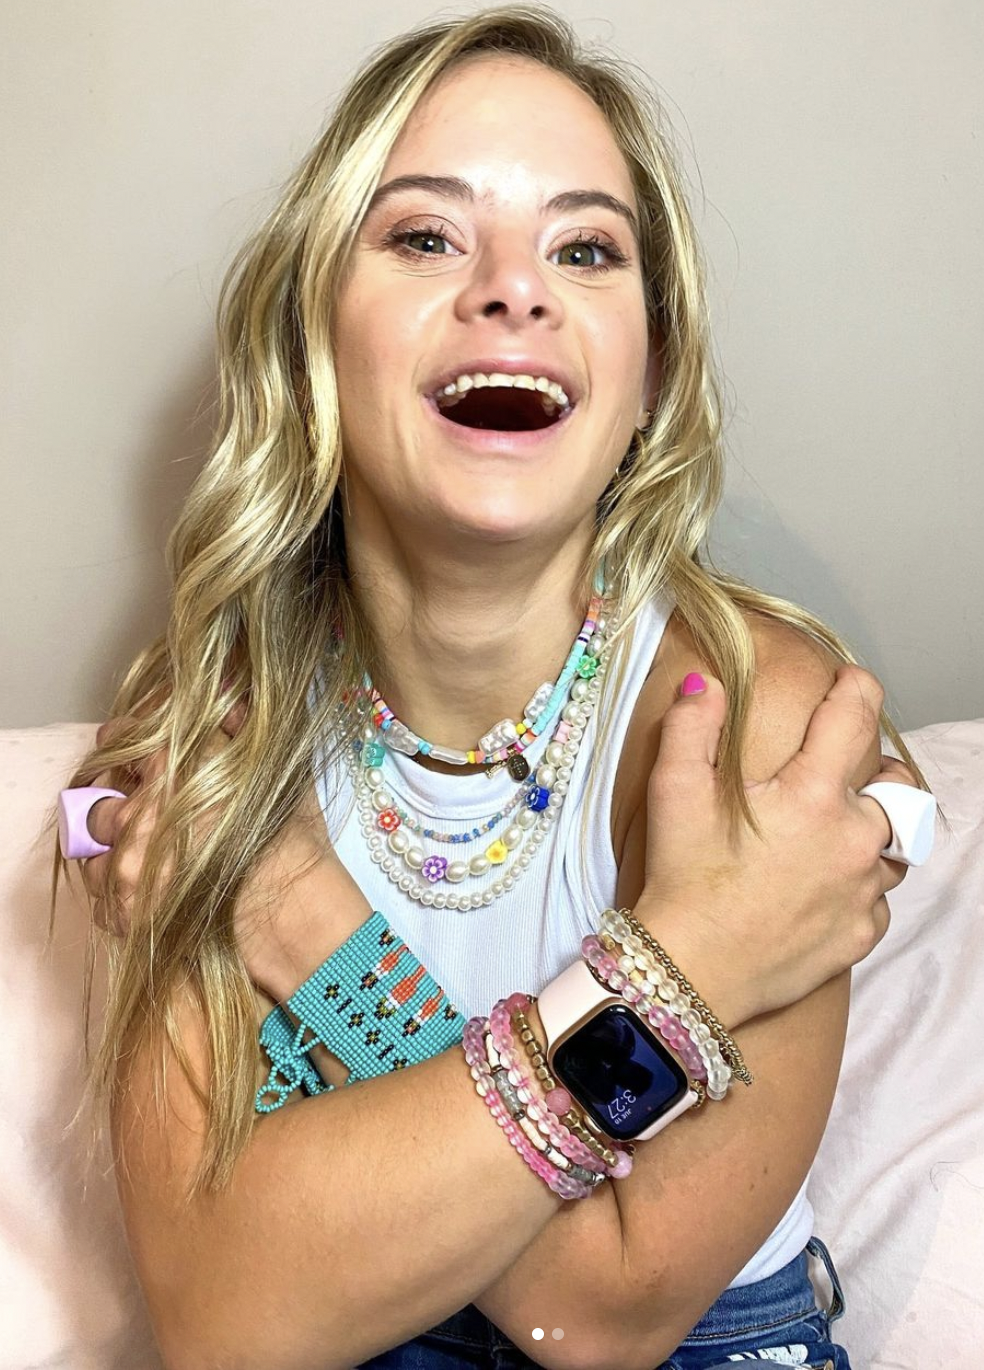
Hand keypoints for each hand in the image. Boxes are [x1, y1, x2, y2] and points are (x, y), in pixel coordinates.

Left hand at [80, 700, 370, 1002]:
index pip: (126, 737)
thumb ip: (236, 731)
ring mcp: (123, 867)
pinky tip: (145, 881)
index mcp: (173, 770)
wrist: (291, 917)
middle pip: (100, 788)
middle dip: (116, 790)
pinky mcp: (119, 910)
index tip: (132, 747)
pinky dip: (114, 880)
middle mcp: (138, 815)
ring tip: (142, 846)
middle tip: (138, 800)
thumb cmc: (289, 846)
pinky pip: (97, 885)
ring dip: (111, 836)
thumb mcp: (270, 772)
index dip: (128, 738)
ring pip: (92, 838)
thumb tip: (223, 704)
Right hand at [637, 666, 919, 1026]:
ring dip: (874, 832)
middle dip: (879, 772)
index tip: (849, 682)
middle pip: (899, 787)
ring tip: (835, 833)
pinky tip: (822, 887)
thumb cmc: (682, 878)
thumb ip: (693, 724)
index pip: (856, 717)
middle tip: (843, 774)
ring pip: (896, 847)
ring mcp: (862, 892)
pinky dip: (858, 887)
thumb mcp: (674, 790)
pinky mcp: (860, 935)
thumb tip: (708, 682)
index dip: (856, 688)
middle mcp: (854, 840)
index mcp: (814, 795)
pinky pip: (877, 900)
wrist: (688, 972)